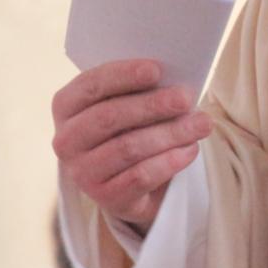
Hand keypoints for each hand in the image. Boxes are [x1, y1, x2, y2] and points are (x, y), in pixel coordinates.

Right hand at [52, 58, 211, 232]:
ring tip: (202, 124)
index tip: (157, 69)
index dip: (124, 75)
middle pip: (109, 117)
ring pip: (128, 148)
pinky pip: (140, 176)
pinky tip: (190, 150)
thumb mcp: (130, 103)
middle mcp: (66, 140)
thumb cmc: (132, 126)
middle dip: (152, 105)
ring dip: (170, 133)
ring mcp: (82, 172)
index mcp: (67, 106)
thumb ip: (142, 88)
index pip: (91, 85)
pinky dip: (169, 161)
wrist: (132, 180)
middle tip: (186, 98)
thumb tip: (176, 82)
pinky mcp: (104, 197)